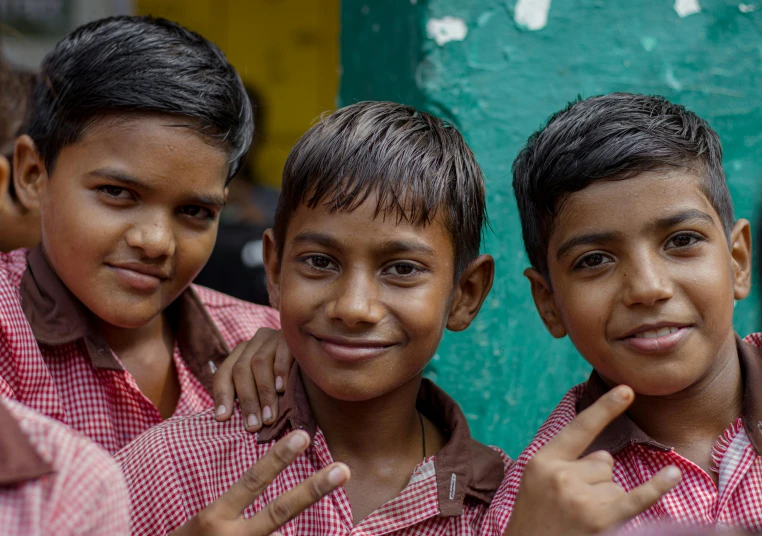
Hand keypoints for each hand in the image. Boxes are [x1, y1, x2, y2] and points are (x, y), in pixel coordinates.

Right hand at [171, 430, 349, 535]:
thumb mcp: (198, 523)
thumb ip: (225, 504)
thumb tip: (259, 477)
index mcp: (213, 518)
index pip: (251, 481)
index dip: (277, 458)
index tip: (303, 435)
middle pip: (280, 511)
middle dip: (313, 489)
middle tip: (344, 469)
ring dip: (310, 528)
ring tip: (345, 516)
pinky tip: (325, 534)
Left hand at [213, 328, 293, 430]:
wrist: (320, 359)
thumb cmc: (290, 382)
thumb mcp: (266, 388)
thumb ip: (251, 397)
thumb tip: (229, 419)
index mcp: (242, 353)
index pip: (224, 373)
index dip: (222, 396)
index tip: (223, 418)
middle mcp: (254, 342)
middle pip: (241, 369)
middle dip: (246, 400)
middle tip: (253, 426)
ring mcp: (272, 336)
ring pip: (259, 362)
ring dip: (264, 393)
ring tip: (269, 417)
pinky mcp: (290, 336)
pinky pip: (282, 352)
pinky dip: (280, 372)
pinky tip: (282, 389)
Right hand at [505, 385, 681, 535]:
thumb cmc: (535, 519)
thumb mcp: (535, 482)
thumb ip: (565, 463)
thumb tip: (607, 459)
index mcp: (542, 460)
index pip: (580, 428)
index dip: (605, 408)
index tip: (628, 389)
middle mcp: (562, 475)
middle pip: (603, 461)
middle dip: (595, 480)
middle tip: (570, 506)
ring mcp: (581, 498)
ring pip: (614, 483)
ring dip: (605, 501)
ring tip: (579, 520)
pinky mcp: (600, 520)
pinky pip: (635, 498)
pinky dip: (656, 487)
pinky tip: (673, 474)